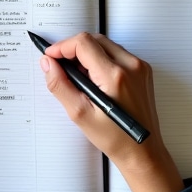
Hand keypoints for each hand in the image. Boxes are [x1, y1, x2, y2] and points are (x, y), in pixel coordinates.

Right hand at [40, 33, 184, 191]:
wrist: (143, 152)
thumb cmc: (116, 138)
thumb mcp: (80, 114)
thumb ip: (60, 85)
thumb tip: (48, 64)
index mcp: (115, 76)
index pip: (83, 43)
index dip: (62, 46)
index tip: (51, 56)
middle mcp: (131, 67)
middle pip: (94, 40)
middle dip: (73, 49)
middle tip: (61, 66)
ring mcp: (140, 68)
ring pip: (105, 44)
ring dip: (87, 53)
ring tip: (78, 76)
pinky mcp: (142, 71)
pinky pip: (116, 53)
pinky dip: (100, 58)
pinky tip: (94, 78)